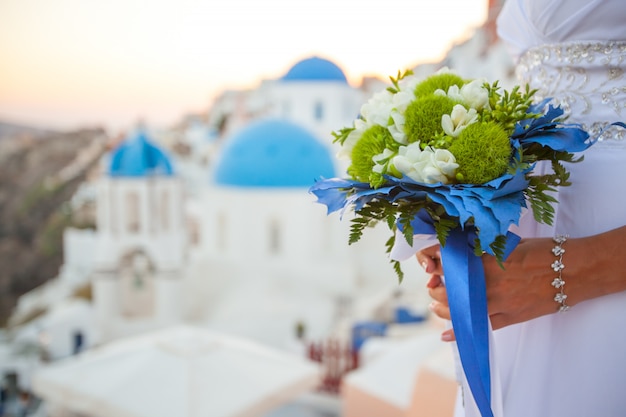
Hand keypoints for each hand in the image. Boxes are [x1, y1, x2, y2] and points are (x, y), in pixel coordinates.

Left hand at [417, 238, 578, 340]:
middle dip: (436, 287)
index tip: (431, 262)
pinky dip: (461, 332)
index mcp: (488, 259)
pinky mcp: (510, 317)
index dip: (436, 263)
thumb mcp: (509, 242)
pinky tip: (446, 334)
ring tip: (435, 306)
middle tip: (433, 285)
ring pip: (461, 310)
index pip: (451, 262)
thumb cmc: (544, 251)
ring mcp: (500, 302)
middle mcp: (490, 282)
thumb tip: (463, 247)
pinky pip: (481, 327)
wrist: (573, 271)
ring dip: (442, 309)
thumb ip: (485, 248)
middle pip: (450, 289)